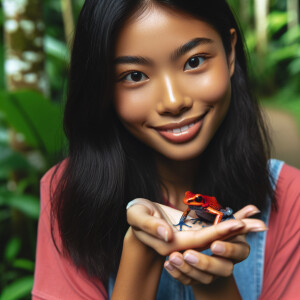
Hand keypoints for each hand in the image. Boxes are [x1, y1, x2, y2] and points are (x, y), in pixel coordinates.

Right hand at [126, 199, 265, 256]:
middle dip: (235, 233)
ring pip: (216, 235)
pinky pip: (212, 226)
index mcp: (172, 243)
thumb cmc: (136, 216)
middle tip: (259, 224)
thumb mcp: (136, 217)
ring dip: (236, 228)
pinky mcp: (192, 229)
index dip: (219, 233)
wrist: (139, 218)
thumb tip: (167, 236)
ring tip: (257, 220)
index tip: (238, 224)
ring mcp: (190, 237)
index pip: (199, 241)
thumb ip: (150, 227)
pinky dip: (226, 221)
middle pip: (214, 240)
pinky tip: (241, 213)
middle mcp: (185, 243)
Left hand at [163, 206, 260, 285]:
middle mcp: (226, 265)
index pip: (239, 253)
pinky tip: (167, 264)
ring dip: (188, 269)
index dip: (228, 249)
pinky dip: (177, 274)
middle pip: (222, 269)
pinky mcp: (196, 280)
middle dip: (205, 262)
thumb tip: (254, 208)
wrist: (206, 259)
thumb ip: (238, 217)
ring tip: (172, 257)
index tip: (214, 244)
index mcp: (237, 251)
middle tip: (187, 253)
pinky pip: (188, 282)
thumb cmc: (217, 235)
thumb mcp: (225, 226)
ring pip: (203, 279)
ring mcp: (211, 276)